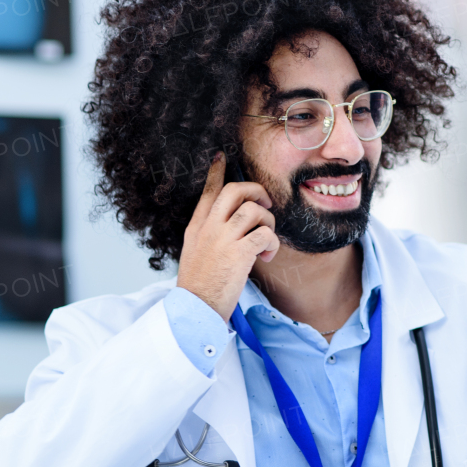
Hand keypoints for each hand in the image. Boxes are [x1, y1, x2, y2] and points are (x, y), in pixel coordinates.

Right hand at [176, 154, 278, 320]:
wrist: (194, 309)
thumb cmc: (200, 286)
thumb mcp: (195, 253)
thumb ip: (209, 235)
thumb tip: (234, 224)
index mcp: (196, 227)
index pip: (208, 192)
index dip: (216, 173)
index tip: (221, 157)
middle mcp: (208, 228)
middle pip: (235, 191)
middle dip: (257, 191)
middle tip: (266, 205)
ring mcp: (222, 239)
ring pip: (255, 211)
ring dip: (268, 224)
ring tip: (266, 241)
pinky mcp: (238, 254)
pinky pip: (265, 235)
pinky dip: (272, 244)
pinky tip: (265, 257)